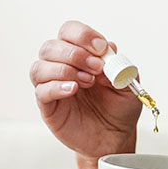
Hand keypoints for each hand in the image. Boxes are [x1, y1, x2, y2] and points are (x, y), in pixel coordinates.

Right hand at [30, 20, 141, 161]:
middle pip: (50, 46)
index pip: (68, 31)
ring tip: (88, 81)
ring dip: (65, 69)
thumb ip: (119, 64)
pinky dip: (56, 87)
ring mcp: (52, 86)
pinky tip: (73, 90)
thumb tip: (109, 47)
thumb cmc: (119, 108)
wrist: (115, 137)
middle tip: (96, 68)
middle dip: (75, 54)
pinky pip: (41, 91)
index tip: (101, 48)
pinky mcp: (48, 107)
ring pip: (39, 67)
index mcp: (80, 55)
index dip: (82, 35)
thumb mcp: (128, 83)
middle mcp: (62, 67)